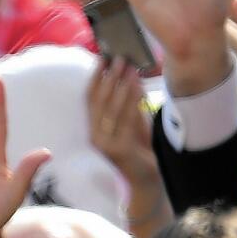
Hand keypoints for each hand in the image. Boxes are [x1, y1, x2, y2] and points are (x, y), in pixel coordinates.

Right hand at [88, 59, 154, 177]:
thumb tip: (131, 75)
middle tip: (118, 58)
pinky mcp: (118, 149)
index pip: (90, 98)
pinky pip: (125, 119)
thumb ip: (129, 104)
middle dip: (109, 77)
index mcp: (93, 128)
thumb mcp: (132, 122)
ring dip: (121, 85)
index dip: (95, 77)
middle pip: (99, 101)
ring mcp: (105, 144)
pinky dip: (132, 101)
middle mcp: (94, 135)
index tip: (103, 58)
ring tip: (129, 67)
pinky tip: (138, 87)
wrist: (146, 179)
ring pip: (112, 108)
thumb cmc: (139, 149)